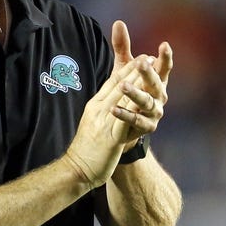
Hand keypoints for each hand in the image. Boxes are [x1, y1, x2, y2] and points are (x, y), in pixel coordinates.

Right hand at [64, 55, 146, 185]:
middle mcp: (98, 110)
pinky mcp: (110, 137)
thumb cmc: (87, 147)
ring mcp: (103, 123)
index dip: (127, 68)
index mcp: (95, 105)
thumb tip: (114, 99)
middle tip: (148, 57)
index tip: (140, 57)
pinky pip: (122, 119)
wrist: (77, 168)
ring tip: (148, 73)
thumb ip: (104, 108)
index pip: (112, 82)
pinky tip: (142, 99)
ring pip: (121, 98)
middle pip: (118, 86)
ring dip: (136, 83)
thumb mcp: (93, 122)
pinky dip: (132, 107)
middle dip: (134, 70)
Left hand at [109, 20, 171, 145]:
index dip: (165, 57)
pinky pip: (136, 120)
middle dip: (149, 73)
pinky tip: (113, 109)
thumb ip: (122, 48)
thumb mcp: (125, 68)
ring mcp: (154, 112)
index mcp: (157, 80)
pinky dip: (125, 115)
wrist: (128, 123)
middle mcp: (159, 96)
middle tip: (143, 62)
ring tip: (123, 85)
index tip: (164, 45)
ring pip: (146, 102)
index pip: (163, 67)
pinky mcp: (146, 127)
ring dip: (136, 93)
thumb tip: (118, 22)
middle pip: (155, 83)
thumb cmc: (130, 90)